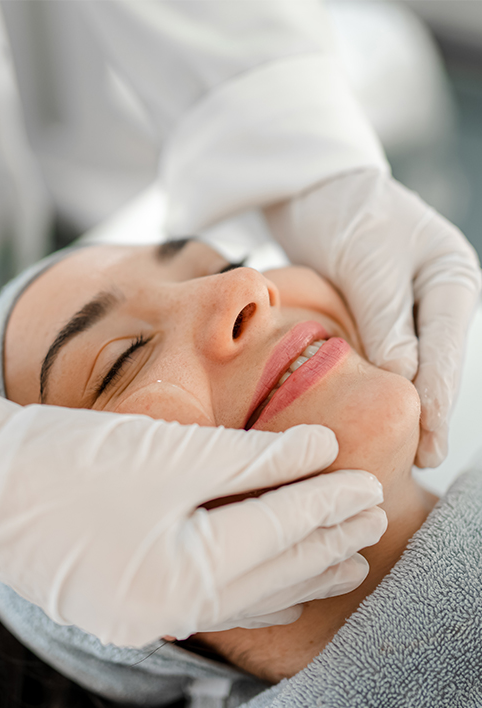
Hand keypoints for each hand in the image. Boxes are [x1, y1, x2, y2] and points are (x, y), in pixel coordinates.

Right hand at [0, 383, 384, 646]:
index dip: (328, 504)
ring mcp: (148, 612)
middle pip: (272, 571)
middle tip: (375, 519)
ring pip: (249, 593)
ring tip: (348, 561)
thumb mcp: (170, 451)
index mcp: (182, 572)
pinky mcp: (132, 601)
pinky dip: (257, 588)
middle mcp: (170, 607)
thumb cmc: (72, 458)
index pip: (279, 532)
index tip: (370, 485)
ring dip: (301, 570)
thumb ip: (253, 457)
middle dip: (327, 541)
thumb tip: (320, 447)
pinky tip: (284, 590)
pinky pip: (215, 601)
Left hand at [266, 169, 481, 467]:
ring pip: (410, 365)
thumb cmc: (346, 212)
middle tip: (418, 460)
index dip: (438, 399)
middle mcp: (437, 298)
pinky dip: (376, 383)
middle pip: (436, 363)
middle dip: (426, 411)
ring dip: (402, 402)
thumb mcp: (368, 260)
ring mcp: (409, 308)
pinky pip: (382, 356)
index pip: (448, 348)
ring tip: (397, 449)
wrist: (315, 190)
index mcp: (451, 277)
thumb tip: (404, 376)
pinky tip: (368, 411)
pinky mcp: (379, 316)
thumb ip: (387, 317)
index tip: (430, 443)